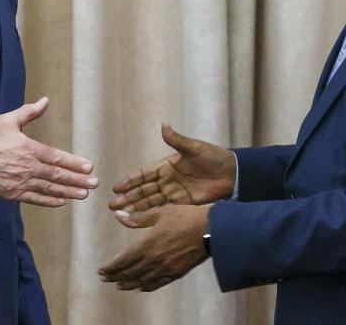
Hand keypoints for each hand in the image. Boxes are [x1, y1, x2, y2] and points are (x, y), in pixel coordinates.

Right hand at [0, 97, 97, 206]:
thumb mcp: (7, 121)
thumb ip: (29, 112)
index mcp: (28, 148)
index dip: (74, 163)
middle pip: (58, 175)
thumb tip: (45, 100)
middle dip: (78, 180)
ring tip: (84, 194)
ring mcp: (21, 182)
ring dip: (69, 192)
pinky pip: (36, 199)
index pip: (57, 157)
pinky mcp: (13, 194)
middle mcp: (27, 167)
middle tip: (94, 184)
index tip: (89, 167)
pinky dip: (50, 201)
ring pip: (50, 188)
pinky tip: (62, 201)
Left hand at [98, 204, 210, 291]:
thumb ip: (139, 217)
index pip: (124, 259)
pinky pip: (158, 283)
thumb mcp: (161, 212)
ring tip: (118, 285)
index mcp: (148, 244)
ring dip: (128, 283)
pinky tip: (141, 287)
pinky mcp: (177, 273)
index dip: (111, 266)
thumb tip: (118, 215)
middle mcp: (154, 260)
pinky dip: (147, 286)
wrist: (212, 230)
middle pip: (131, 272)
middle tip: (105, 278)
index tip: (101, 270)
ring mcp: (166, 269)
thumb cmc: (185, 217)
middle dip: (116, 276)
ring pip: (142, 280)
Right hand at [109, 124, 235, 211]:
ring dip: (135, 208)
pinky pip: (164, 211)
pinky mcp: (183, 205)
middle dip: (128, 198)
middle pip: (143, 191)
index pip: (144, 174)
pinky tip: (140, 221)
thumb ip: (177, 140)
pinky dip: (151, 216)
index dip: (130, 181)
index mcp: (167, 166)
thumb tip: (164, 125)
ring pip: (150, 203)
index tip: (116, 187)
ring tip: (120, 215)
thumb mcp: (194, 148)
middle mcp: (167, 180)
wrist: (232, 175)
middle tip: (113, 206)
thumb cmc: (214, 157)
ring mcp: (174, 193)